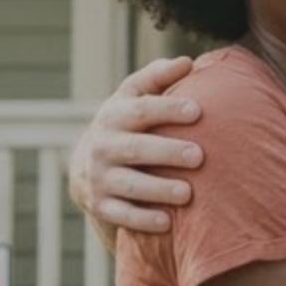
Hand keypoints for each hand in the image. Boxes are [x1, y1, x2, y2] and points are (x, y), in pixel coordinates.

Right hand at [69, 56, 204, 233]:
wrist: (86, 165)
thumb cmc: (127, 122)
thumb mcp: (134, 94)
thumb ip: (159, 76)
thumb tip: (188, 62)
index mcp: (116, 114)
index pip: (143, 109)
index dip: (169, 108)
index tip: (198, 111)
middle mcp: (104, 144)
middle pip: (137, 148)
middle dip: (167, 151)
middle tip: (199, 155)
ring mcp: (100, 176)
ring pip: (129, 184)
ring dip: (158, 189)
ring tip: (187, 193)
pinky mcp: (100, 204)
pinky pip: (121, 215)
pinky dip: (142, 219)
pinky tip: (166, 223)